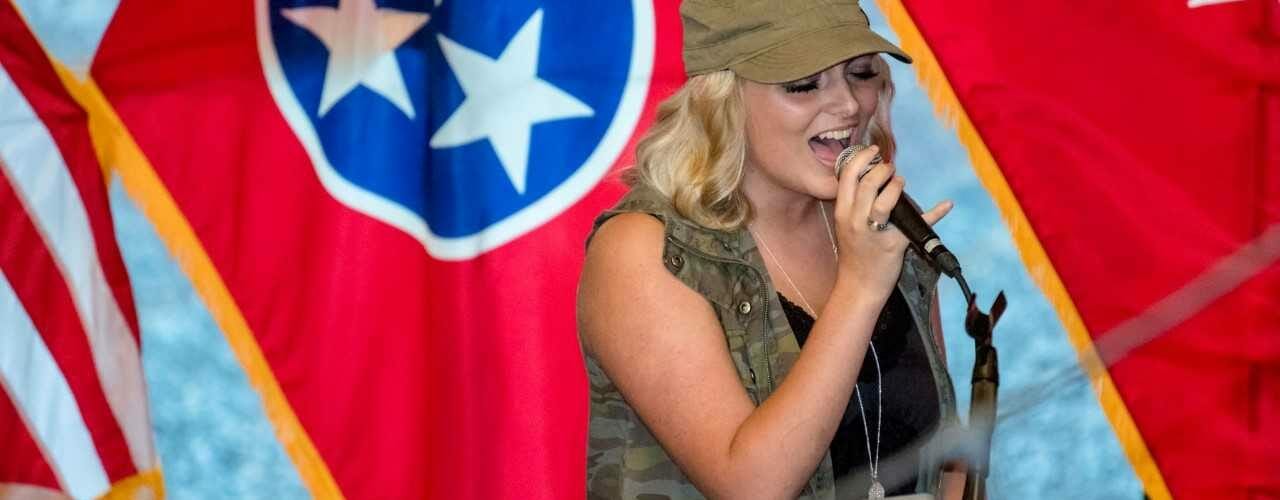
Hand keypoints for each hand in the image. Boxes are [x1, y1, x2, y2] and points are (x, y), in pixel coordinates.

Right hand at [831, 145, 951, 298]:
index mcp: (842, 212)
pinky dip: (935, 213)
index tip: (873, 151)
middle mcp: (855, 220)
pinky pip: (917, 225)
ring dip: (897, 186)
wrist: (858, 286)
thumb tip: (873, 179)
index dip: (862, 158)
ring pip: (885, 200)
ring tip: (901, 183)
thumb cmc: (854, 254)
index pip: (847, 175)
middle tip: (891, 169)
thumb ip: (855, 203)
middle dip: (883, 169)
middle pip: (867, 183)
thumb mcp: (846, 225)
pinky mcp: (893, 245)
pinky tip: (947, 205)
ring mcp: (873, 232)